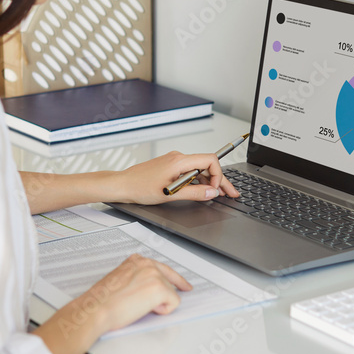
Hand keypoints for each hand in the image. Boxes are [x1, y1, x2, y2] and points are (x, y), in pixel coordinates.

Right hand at [81, 254, 193, 333]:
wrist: (96, 309)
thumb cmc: (102, 301)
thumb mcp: (119, 281)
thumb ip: (135, 278)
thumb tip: (146, 289)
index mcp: (136, 261)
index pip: (162, 268)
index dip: (175, 278)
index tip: (184, 284)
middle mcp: (146, 264)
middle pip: (170, 280)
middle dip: (169, 291)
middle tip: (179, 291)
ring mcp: (154, 275)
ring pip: (170, 294)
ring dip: (158, 304)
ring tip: (137, 306)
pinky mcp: (160, 289)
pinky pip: (173, 304)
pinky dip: (162, 311)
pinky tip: (144, 310)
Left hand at [113, 150, 239, 204]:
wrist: (122, 185)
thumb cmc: (139, 187)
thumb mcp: (170, 194)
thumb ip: (194, 193)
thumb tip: (211, 192)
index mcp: (179, 161)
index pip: (210, 160)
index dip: (218, 175)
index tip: (216, 190)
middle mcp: (178, 158)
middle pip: (207, 166)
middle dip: (220, 180)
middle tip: (231, 193)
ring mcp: (174, 162)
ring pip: (199, 169)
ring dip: (209, 182)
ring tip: (218, 194)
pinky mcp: (170, 167)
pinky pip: (190, 172)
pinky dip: (198, 181)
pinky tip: (202, 191)